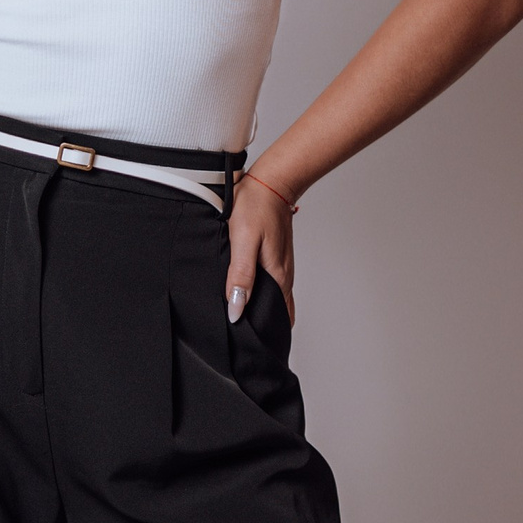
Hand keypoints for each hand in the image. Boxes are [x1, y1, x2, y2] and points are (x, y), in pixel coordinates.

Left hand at [226, 174, 295, 324]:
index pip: (275, 319)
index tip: (245, 339)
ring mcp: (283, 267)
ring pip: (274, 299)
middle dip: (261, 325)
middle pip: (276, 312)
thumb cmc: (255, 208)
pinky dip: (261, 294)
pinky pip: (272, 285)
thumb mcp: (243, 243)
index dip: (260, 331)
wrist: (271, 182)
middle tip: (240, 334)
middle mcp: (284, 276)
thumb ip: (241, 277)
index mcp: (278, 277)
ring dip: (260, 308)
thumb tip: (237, 311)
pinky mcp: (277, 259)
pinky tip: (247, 291)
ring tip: (241, 317)